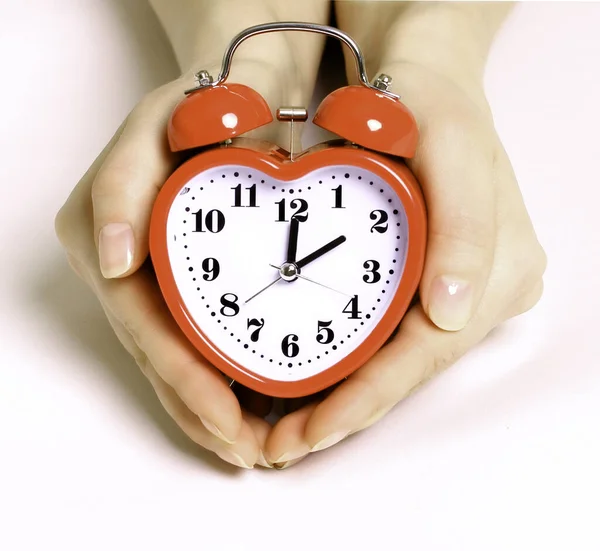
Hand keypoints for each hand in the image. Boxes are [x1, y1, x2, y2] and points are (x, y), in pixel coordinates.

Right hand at [54, 0, 329, 468]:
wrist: (234, 97)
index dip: (184, 379)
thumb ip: (126, 184)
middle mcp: (121, 263)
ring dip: (209, 407)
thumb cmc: (202, 107)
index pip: (146, 327)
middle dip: (201, 410)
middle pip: (159, 356)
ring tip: (252, 444)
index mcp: (107, 233)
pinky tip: (246, 404)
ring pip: (174, 359)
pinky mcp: (177, 282)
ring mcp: (147, 277)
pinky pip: (192, 343)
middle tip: (249, 451)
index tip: (229, 419)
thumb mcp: (162, 123)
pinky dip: (217, 380)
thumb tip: (111, 258)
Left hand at [261, 3, 546, 466]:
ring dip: (346, 397)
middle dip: (347, 411)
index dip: (366, 400)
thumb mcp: (451, 144)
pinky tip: (315, 380)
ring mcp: (464, 288)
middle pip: (409, 370)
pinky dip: (353, 364)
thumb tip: (456, 312)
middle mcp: (488, 286)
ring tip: (288, 427)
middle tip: (283, 444)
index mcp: (500, 266)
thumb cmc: (433, 104)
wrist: (425, 80)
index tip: (309, 432)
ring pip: (400, 362)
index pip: (425, 355)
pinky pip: (392, 338)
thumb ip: (467, 227)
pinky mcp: (436, 281)